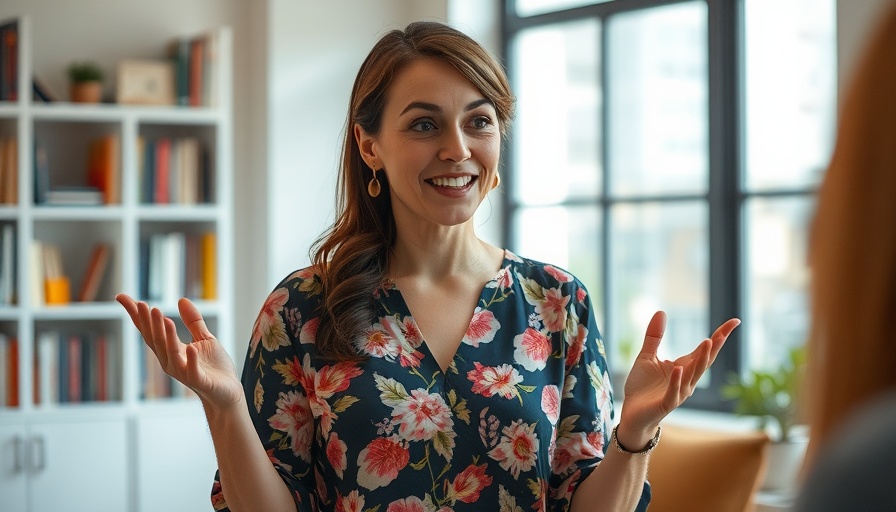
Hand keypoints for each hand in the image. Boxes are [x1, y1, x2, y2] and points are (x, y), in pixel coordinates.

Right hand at [116, 294, 243, 409]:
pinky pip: (192, 369)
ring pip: (170, 352)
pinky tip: (191, 347)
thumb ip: (193, 321)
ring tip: (162, 316)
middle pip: (156, 340)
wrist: (227, 393)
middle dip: (150, 323)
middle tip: (145, 305)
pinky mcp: (199, 380)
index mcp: (171, 351)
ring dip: (166, 335)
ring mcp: (184, 372)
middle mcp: (171, 361)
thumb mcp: (205, 338)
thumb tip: (181, 300)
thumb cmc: (214, 367)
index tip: (122, 297)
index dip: (136, 315)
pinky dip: (191, 359)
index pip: (149, 331)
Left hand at [616, 311, 739, 446]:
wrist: (632, 413)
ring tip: (708, 342)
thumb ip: (654, 336)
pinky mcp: (666, 403)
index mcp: (683, 367)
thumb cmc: (642, 386)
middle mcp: (686, 380)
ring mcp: (678, 392)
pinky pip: (674, 391)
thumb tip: (661, 312)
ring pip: (693, 375)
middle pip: (704, 361)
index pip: (704, 350)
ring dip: (700, 359)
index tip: (734, 321)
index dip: (720, 336)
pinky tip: (679, 368)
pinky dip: (677, 380)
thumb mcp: (646, 356)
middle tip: (726, 330)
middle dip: (715, 346)